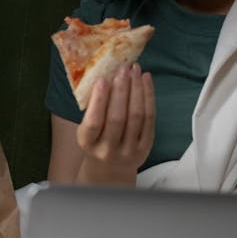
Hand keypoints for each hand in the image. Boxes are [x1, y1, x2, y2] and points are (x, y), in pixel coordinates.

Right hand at [75, 64, 154, 184]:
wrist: (110, 169)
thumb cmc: (96, 142)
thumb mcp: (86, 130)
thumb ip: (93, 109)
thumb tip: (105, 76)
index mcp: (88, 143)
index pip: (94, 122)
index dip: (99, 100)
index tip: (103, 79)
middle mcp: (108, 149)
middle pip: (118, 117)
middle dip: (121, 90)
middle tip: (123, 69)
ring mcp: (129, 149)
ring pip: (136, 116)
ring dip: (136, 89)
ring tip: (135, 70)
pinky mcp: (146, 147)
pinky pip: (150, 118)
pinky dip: (148, 96)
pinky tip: (145, 81)